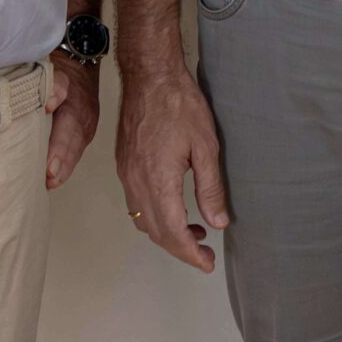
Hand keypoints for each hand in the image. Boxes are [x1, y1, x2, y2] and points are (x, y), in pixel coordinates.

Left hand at [44, 53, 99, 189]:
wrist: (79, 65)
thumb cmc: (59, 70)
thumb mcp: (52, 69)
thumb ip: (53, 84)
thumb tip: (48, 104)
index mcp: (72, 96)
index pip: (66, 120)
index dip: (58, 143)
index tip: (49, 161)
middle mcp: (83, 113)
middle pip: (73, 137)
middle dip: (62, 159)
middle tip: (49, 177)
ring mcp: (87, 123)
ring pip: (77, 146)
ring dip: (65, 166)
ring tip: (51, 182)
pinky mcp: (85, 132)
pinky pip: (77, 149)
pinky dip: (68, 165)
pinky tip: (56, 179)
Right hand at [114, 67, 228, 273]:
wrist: (150, 77)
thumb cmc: (180, 105)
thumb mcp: (206, 146)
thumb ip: (211, 188)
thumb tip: (218, 222)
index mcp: (158, 181)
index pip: (172, 233)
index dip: (190, 254)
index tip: (207, 264)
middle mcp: (137, 183)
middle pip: (155, 232)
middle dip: (180, 249)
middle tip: (204, 254)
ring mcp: (126, 175)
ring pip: (143, 220)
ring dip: (166, 233)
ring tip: (194, 231)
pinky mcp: (124, 165)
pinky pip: (136, 203)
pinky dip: (154, 215)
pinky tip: (174, 207)